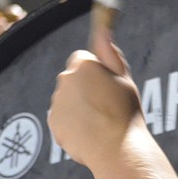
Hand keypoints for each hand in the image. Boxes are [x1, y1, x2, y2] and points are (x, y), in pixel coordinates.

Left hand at [48, 25, 143, 167]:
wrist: (116, 148)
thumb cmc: (124, 112)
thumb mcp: (124, 78)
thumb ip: (109, 53)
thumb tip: (102, 30)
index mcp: (83, 65)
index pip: (82, 58)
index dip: (96, 72)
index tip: (107, 85)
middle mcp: (65, 79)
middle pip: (73, 78)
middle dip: (85, 88)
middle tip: (106, 104)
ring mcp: (56, 102)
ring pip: (68, 99)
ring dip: (79, 106)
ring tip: (100, 121)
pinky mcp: (53, 122)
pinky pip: (63, 117)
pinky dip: (73, 123)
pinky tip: (91, 132)